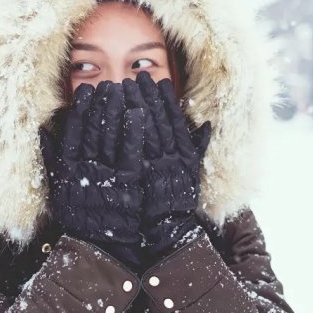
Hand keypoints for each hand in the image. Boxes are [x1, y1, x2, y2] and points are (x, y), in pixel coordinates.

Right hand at [40, 81, 146, 270]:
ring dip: (116, 110)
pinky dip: (134, 132)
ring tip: (122, 88)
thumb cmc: (78, 215)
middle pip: (94, 128)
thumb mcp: (57, 188)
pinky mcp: (128, 183)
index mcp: (68, 168)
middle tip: (107, 84)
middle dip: (101, 104)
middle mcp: (86, 168)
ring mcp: (107, 175)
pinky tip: (138, 113)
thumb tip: (40, 130)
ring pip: (111, 136)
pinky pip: (131, 153)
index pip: (73, 131)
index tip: (86, 91)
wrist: (99, 247)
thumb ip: (50, 159)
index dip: (80, 110)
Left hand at [123, 71, 211, 265]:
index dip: (165, 100)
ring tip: (117, 86)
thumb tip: (208, 124)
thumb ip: (197, 148)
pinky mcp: (127, 179)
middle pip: (152, 121)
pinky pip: (119, 150)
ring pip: (134, 132)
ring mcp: (145, 169)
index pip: (172, 121)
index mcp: (181, 157)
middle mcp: (166, 160)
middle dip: (143, 97)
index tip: (159, 82)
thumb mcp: (191, 176)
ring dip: (126, 108)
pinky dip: (113, 132)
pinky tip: (105, 115)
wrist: (162, 235)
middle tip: (134, 77)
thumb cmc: (176, 203)